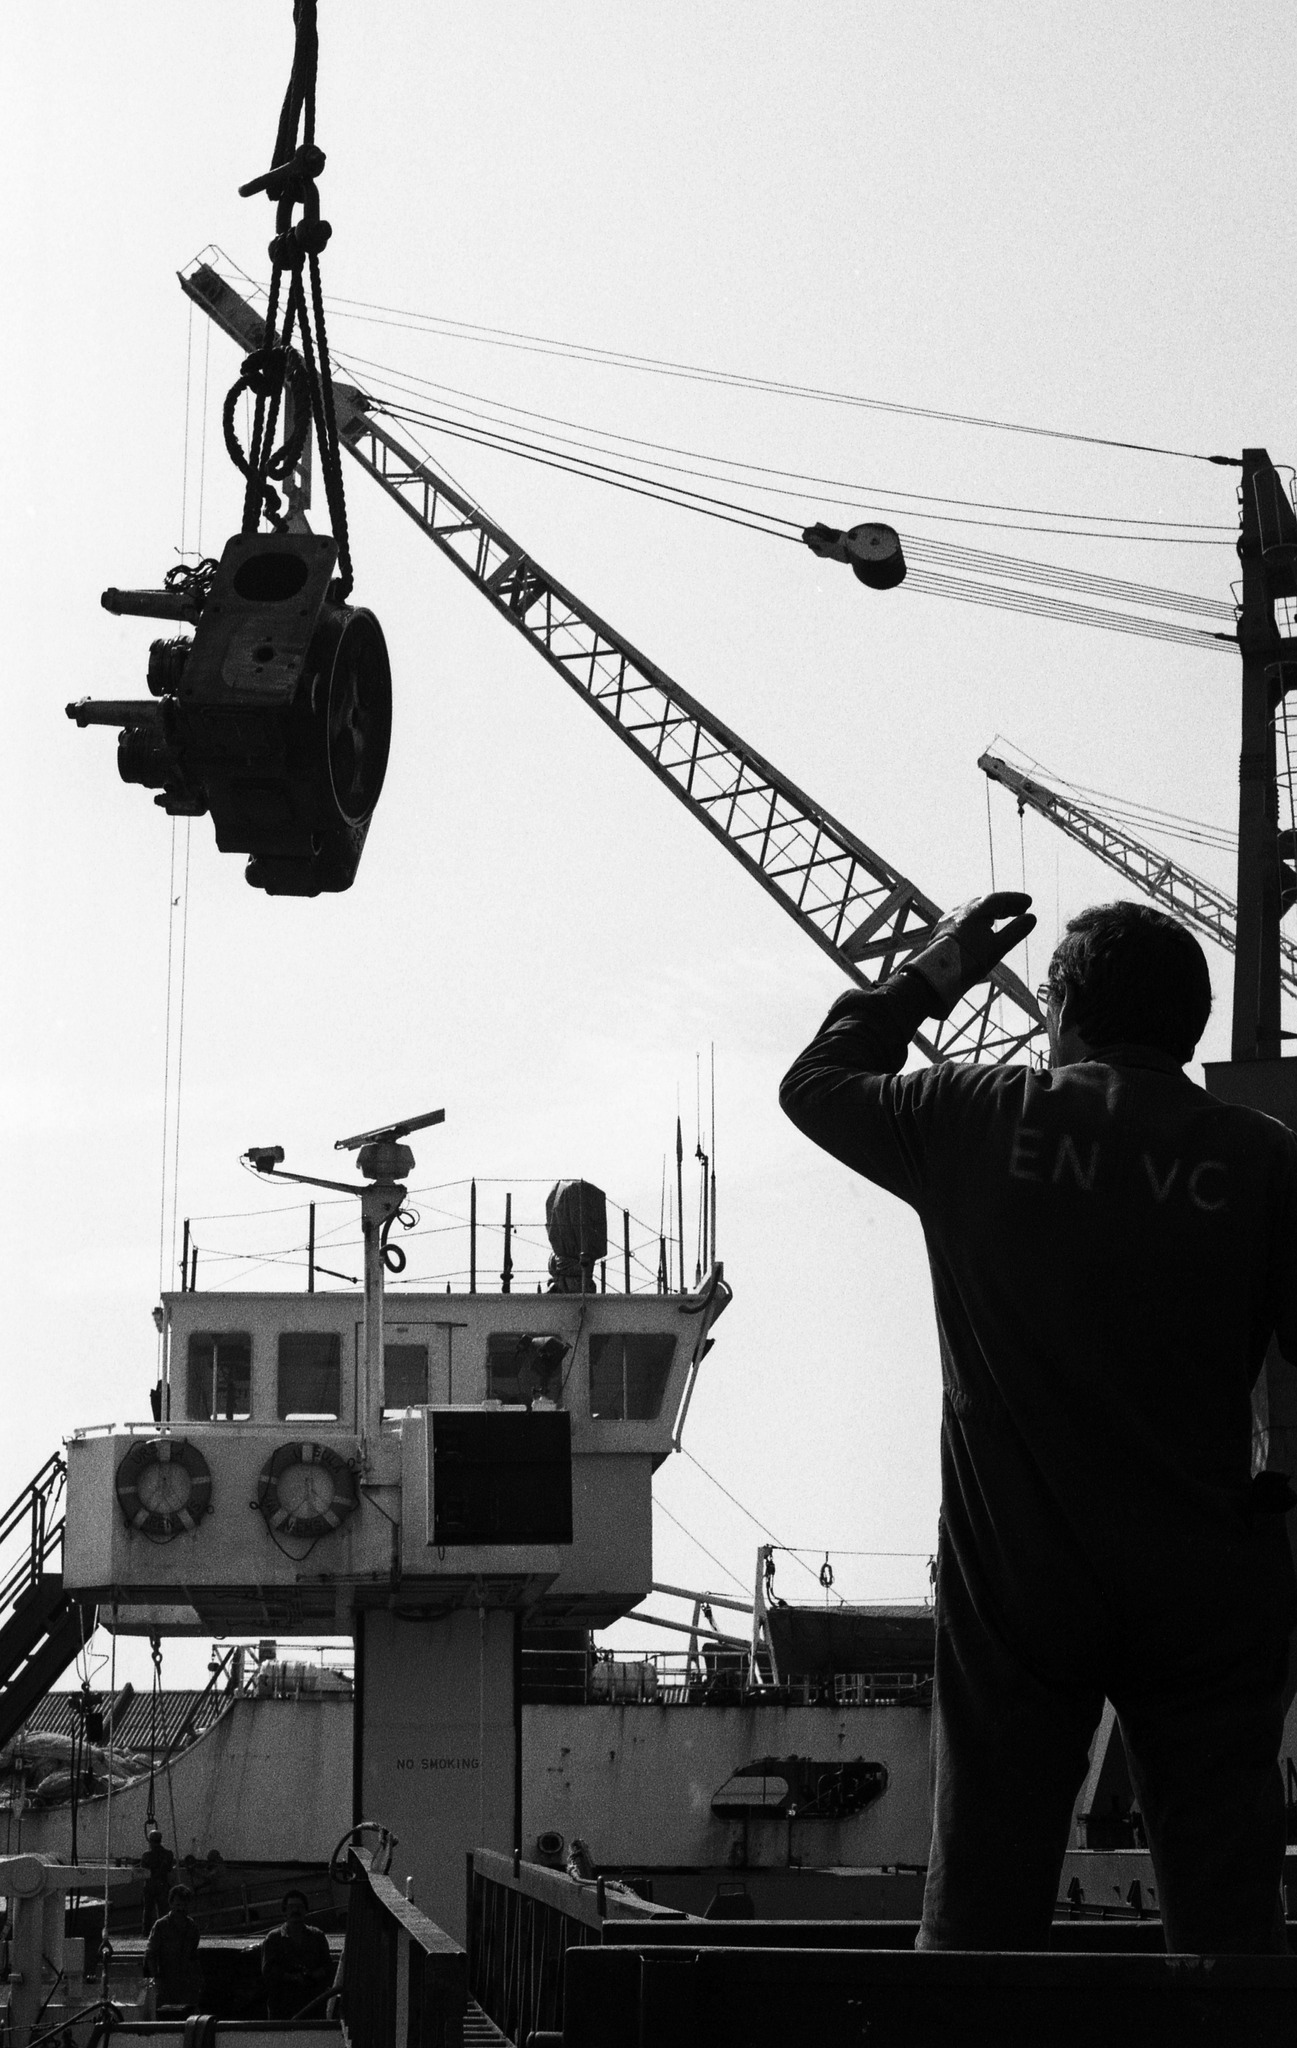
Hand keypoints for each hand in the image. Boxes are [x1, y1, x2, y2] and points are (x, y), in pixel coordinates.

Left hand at [906, 892, 1035, 1016]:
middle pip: (985, 903)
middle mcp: (959, 911)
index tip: (1028, 902)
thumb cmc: (968, 962)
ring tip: (1001, 917)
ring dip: (989, 912)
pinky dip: (976, 920)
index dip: (1015, 900)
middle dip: (1004, 905)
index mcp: (973, 911)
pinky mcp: (941, 932)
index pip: (998, 899)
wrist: (934, 976)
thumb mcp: (997, 948)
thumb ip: (1016, 931)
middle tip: (1019, 909)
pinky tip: (978, 929)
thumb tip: (1032, 918)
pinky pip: (963, 920)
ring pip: (972, 911)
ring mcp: (947, 921)